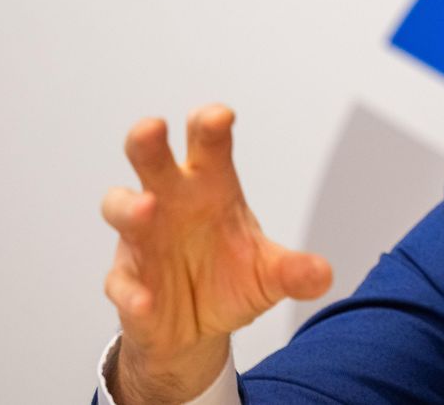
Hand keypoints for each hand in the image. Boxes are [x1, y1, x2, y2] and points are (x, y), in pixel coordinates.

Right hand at [100, 105, 331, 403]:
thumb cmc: (228, 278)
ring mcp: (142, 240)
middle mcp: (171, 204)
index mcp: (210, 188)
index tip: (219, 115)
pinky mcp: (127, 281)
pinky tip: (146, 300)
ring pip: (120, 207)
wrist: (198, 328)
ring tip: (147, 208)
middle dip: (148, 142)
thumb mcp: (269, 275)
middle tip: (153, 127)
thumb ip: (293, 271)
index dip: (210, 127)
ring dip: (129, 205)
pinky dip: (132, 290)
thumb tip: (323, 274)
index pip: (209, 147)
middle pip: (152, 160)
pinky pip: (121, 281)